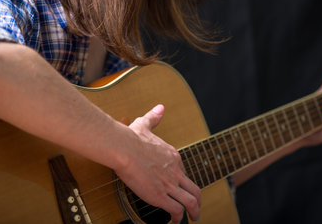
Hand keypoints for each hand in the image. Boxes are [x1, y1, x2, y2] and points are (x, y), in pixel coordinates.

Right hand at [115, 104, 200, 221]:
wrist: (124, 148)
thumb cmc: (132, 137)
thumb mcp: (145, 124)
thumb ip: (154, 118)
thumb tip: (160, 108)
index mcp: (172, 156)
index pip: (183, 172)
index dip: (183, 182)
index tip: (181, 188)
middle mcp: (175, 171)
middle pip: (194, 188)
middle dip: (197, 201)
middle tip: (196, 209)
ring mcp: (169, 184)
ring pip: (190, 201)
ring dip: (193, 211)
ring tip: (192, 217)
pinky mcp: (160, 195)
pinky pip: (176, 209)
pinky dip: (178, 217)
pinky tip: (174, 221)